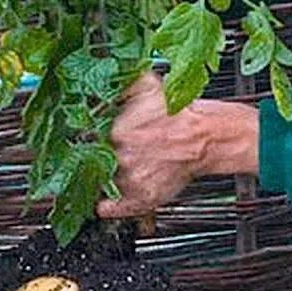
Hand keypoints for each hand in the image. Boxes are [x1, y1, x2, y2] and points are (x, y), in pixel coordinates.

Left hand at [97, 72, 258, 218]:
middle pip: (91, 161)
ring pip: (100, 183)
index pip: (84, 139)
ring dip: (99, 178)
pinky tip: (102, 199)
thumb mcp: (146, 85)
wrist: (208, 136)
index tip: (82, 138)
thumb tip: (99, 82)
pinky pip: (111, 208)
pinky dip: (105, 206)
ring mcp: (131, 180)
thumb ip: (119, 82)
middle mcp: (122, 158)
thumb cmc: (180, 114)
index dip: (84, 138)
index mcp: (117, 132)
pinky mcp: (141, 198)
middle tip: (98, 152)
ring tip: (105, 170)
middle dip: (92, 157)